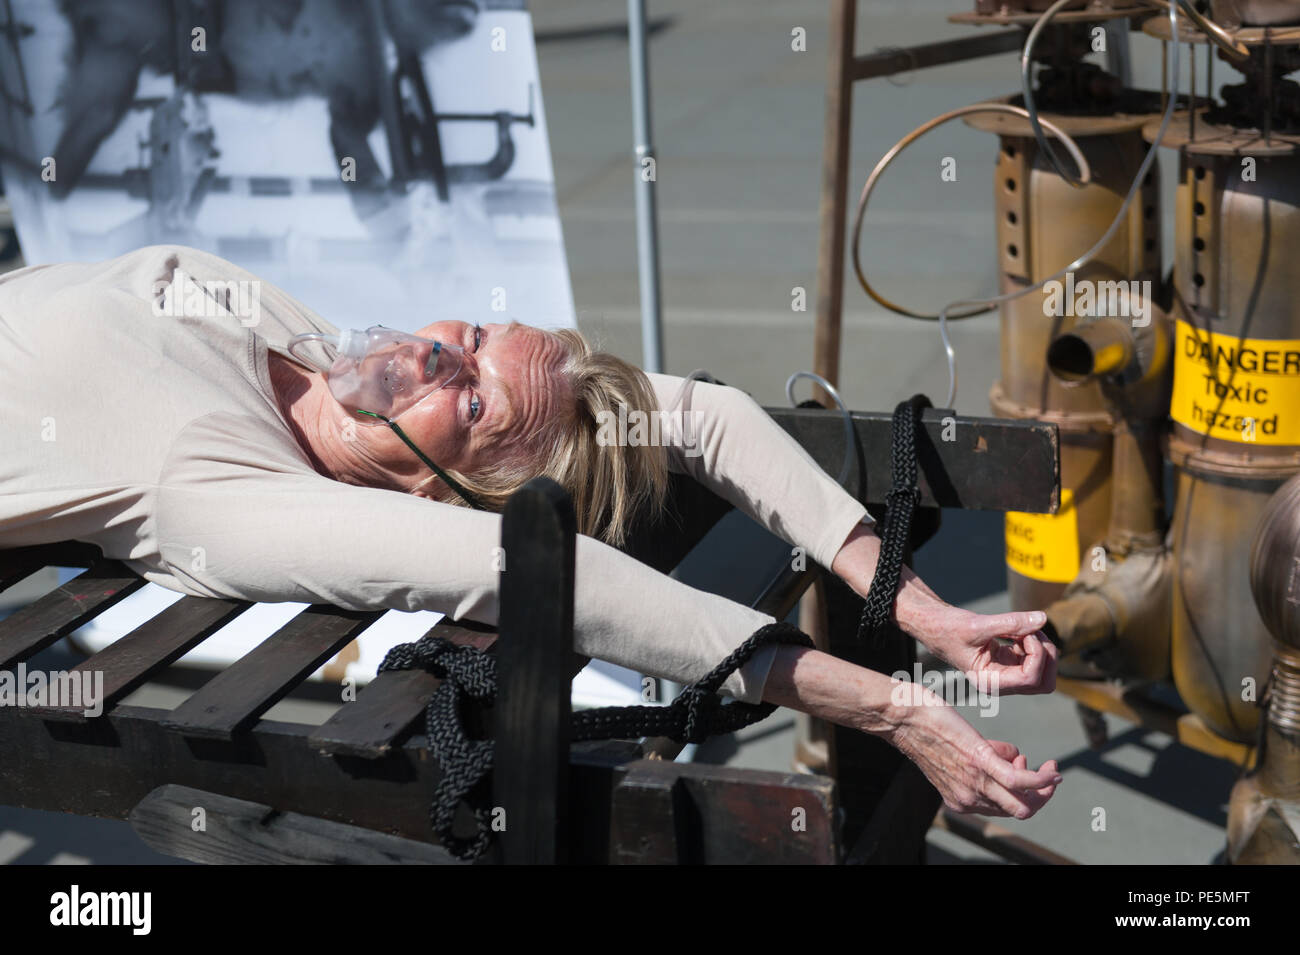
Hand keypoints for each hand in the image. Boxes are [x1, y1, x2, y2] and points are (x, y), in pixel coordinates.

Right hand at [828, 522, 1057, 696]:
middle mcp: (999, 683)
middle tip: (1032, 632)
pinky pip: (1034, 659)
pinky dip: (1034, 642)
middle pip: (1043, 683)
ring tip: (1024, 627)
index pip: (1030, 678)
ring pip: (1043, 672)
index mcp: (989, 682)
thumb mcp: (978, 624)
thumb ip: (1011, 622)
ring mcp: (1005, 675)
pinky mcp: (1007, 663)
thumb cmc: (948, 628)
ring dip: (1042, 648)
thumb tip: (1042, 619)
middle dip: (1046, 656)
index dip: (1037, 655)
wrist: (934, 625)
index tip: (1026, 633)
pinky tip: (1018, 630)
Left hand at [890, 689, 1061, 817]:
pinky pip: (1020, 780)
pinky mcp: (980, 762)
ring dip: (1045, 788)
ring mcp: (975, 782)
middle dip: (1040, 795)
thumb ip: (981, 762)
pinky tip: (1052, 770)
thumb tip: (1011, 755)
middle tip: (1046, 772)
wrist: (902, 717)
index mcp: (960, 800)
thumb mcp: (954, 756)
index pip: (1002, 808)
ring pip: (1024, 803)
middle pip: (1019, 811)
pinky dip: (1042, 779)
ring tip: (1050, 768)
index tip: (1021, 764)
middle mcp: (968, 799)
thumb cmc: (925, 728)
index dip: (1020, 792)